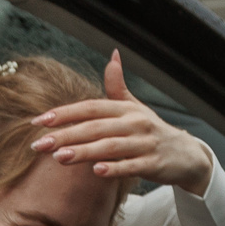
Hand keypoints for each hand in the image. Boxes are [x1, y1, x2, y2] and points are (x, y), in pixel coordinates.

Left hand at [30, 50, 213, 195]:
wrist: (186, 154)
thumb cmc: (152, 130)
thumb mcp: (135, 107)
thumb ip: (118, 86)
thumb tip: (112, 54)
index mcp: (125, 109)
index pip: (90, 107)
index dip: (64, 113)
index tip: (38, 121)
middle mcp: (134, 122)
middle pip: (95, 127)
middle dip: (65, 135)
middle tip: (38, 144)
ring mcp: (144, 143)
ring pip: (110, 146)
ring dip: (84, 152)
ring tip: (59, 157)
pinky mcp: (153, 164)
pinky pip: (132, 166)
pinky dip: (115, 168)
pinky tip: (96, 171)